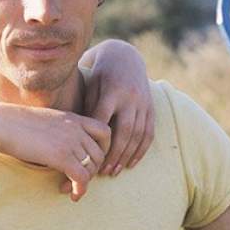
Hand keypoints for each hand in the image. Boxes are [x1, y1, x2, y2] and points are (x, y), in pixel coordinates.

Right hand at [0, 103, 110, 201]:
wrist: (0, 122)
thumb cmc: (13, 123)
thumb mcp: (43, 121)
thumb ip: (57, 130)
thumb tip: (58, 146)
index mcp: (73, 118)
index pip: (105, 131)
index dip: (103, 149)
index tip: (89, 160)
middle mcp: (76, 128)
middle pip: (100, 154)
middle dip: (91, 170)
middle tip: (75, 179)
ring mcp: (70, 141)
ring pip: (92, 167)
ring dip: (83, 182)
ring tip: (68, 187)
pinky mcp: (61, 156)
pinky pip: (82, 178)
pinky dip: (81, 190)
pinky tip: (73, 195)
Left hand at [82, 40, 154, 175]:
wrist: (124, 57)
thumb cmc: (99, 76)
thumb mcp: (89, 86)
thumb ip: (87, 108)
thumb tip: (78, 138)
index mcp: (112, 91)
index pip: (104, 118)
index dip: (96, 139)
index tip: (87, 156)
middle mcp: (130, 97)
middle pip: (124, 130)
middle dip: (114, 154)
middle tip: (103, 172)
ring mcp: (143, 103)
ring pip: (137, 134)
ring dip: (126, 156)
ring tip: (114, 172)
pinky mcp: (151, 108)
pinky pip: (149, 133)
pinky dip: (141, 151)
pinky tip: (131, 163)